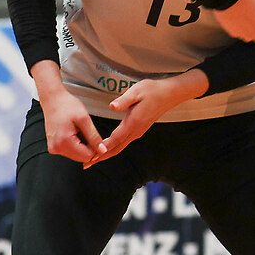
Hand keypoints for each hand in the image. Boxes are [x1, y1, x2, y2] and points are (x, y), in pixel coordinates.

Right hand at [39, 86, 105, 163]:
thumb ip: (94, 137)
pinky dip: (76, 144)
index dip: (96, 149)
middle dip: (89, 148)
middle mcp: (56, 148)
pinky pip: (70, 150)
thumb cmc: (67, 105)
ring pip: (76, 155)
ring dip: (82, 146)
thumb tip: (103, 151)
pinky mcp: (54, 146)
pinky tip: (75, 132)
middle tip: (89, 132)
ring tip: (80, 130)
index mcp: (63, 142)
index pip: (87, 156)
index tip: (98, 138)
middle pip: (81, 158)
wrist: (53, 99)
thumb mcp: (84, 119)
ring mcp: (54, 148)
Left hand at [85, 72, 205, 167]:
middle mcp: (136, 131)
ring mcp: (138, 131)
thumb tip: (112, 106)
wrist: (168, 94)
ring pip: (120, 147)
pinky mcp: (139, 129)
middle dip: (101, 157)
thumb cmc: (151, 90)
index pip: (115, 140)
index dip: (102, 149)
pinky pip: (124, 142)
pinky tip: (106, 148)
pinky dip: (113, 148)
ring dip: (106, 154)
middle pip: (116, 148)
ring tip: (93, 159)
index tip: (91, 157)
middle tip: (87, 164)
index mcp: (133, 123)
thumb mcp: (136, 91)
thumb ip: (124, 100)